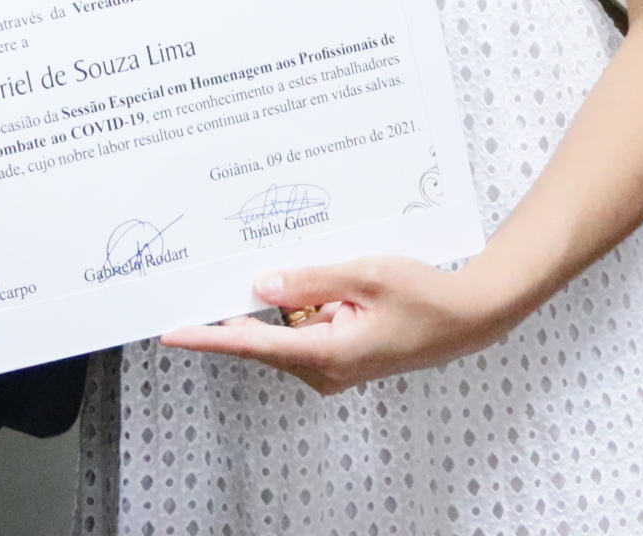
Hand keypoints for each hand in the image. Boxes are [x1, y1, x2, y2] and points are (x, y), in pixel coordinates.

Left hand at [156, 256, 521, 393]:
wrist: (468, 318)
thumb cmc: (425, 297)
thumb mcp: (364, 276)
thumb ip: (310, 281)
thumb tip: (262, 285)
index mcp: (327, 354)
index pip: (253, 345)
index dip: (210, 338)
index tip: (174, 333)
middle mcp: (325, 370)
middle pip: (265, 339)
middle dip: (245, 308)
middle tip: (221, 274)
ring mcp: (333, 367)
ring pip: (286, 332)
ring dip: (284, 304)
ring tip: (313, 272)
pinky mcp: (342, 357)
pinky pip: (306, 331)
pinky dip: (303, 309)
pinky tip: (323, 283)